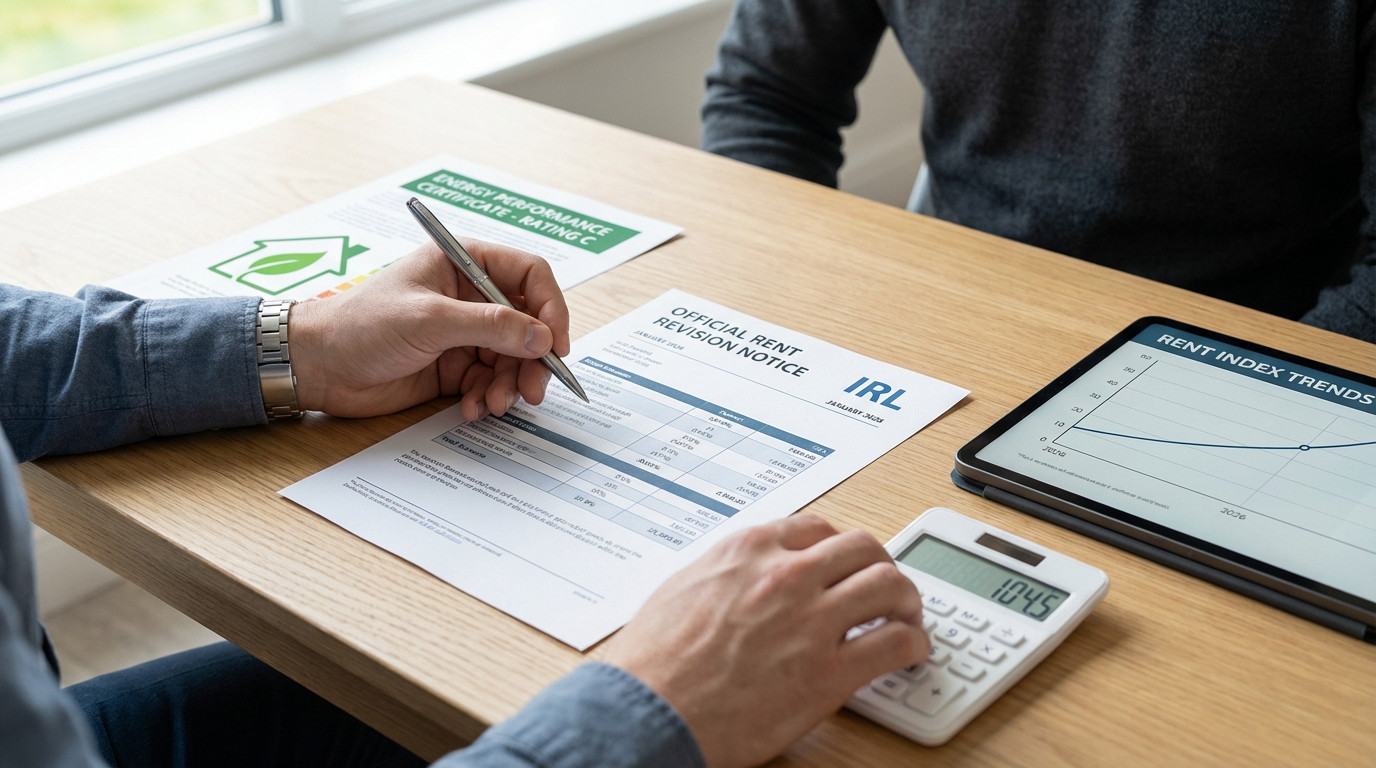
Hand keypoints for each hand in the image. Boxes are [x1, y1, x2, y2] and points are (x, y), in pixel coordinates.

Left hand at [288, 240, 569, 419]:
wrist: (318, 367)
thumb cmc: (361, 325)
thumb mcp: (429, 319)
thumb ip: (489, 326)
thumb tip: (541, 337)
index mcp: (465, 263)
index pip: (530, 276)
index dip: (551, 309)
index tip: (556, 344)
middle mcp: (471, 296)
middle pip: (529, 323)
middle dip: (534, 359)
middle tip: (534, 389)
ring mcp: (464, 332)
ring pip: (514, 358)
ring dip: (511, 384)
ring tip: (494, 404)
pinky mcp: (455, 366)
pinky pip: (491, 382)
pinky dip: (488, 397)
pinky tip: (472, 409)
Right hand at [605, 514, 928, 767]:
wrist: (647, 710)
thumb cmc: (653, 661)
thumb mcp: (684, 588)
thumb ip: (726, 574)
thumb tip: (744, 578)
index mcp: (750, 550)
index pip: (817, 528)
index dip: (839, 549)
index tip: (844, 565)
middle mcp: (786, 574)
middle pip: (863, 549)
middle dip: (880, 567)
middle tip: (885, 589)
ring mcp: (811, 621)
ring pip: (890, 585)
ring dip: (906, 600)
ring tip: (906, 618)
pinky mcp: (828, 673)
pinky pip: (895, 643)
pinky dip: (913, 644)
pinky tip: (909, 653)